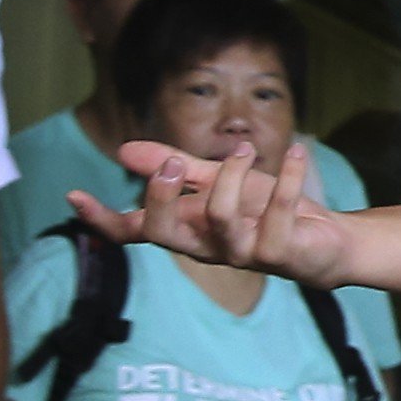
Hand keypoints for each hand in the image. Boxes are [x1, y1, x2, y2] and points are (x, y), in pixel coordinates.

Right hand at [87, 139, 354, 290]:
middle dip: (160, 194)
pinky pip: (275, 211)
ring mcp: (242, 253)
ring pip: (219, 217)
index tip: (73, 195)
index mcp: (186, 230)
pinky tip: (296, 152)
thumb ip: (178, 168)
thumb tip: (124, 151)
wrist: (327, 240)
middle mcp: (207, 246)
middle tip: (172, 164)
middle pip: (164, 232)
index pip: (133, 232)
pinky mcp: (279, 253)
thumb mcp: (218, 182)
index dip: (102, 219)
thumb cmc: (266, 211)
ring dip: (231, 174)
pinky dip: (286, 175)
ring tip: (244, 148)